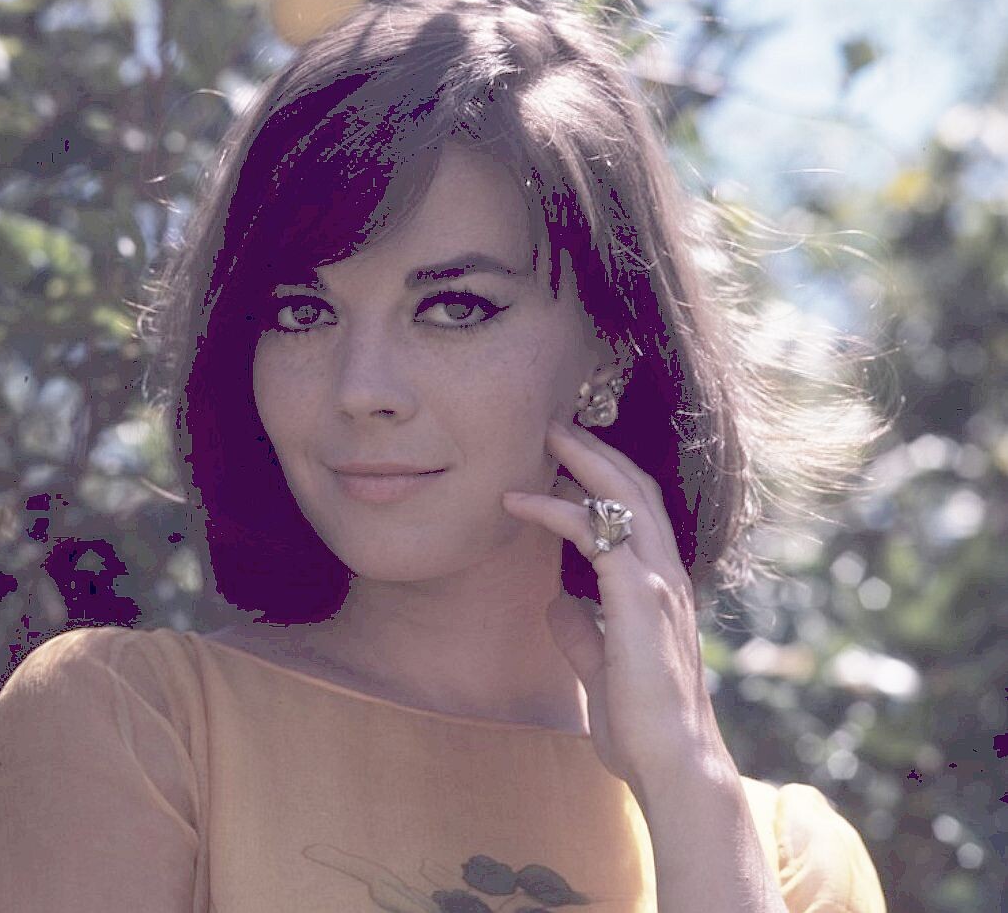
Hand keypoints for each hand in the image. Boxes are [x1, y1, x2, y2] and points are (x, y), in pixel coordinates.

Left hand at [502, 417, 729, 797]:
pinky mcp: (640, 597)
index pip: (638, 513)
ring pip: (624, 496)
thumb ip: (583, 636)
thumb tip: (557, 606)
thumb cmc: (642, 728)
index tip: (565, 458)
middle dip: (595, 450)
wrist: (672, 767)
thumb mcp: (603, 671)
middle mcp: (666, 575)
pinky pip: (596, 534)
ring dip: (582, 460)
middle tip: (555, 424)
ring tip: (544, 434)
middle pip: (635, 488)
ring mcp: (658, 582)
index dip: (606, 478)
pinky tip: (519, 502)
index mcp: (661, 589)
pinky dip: (556, 509)